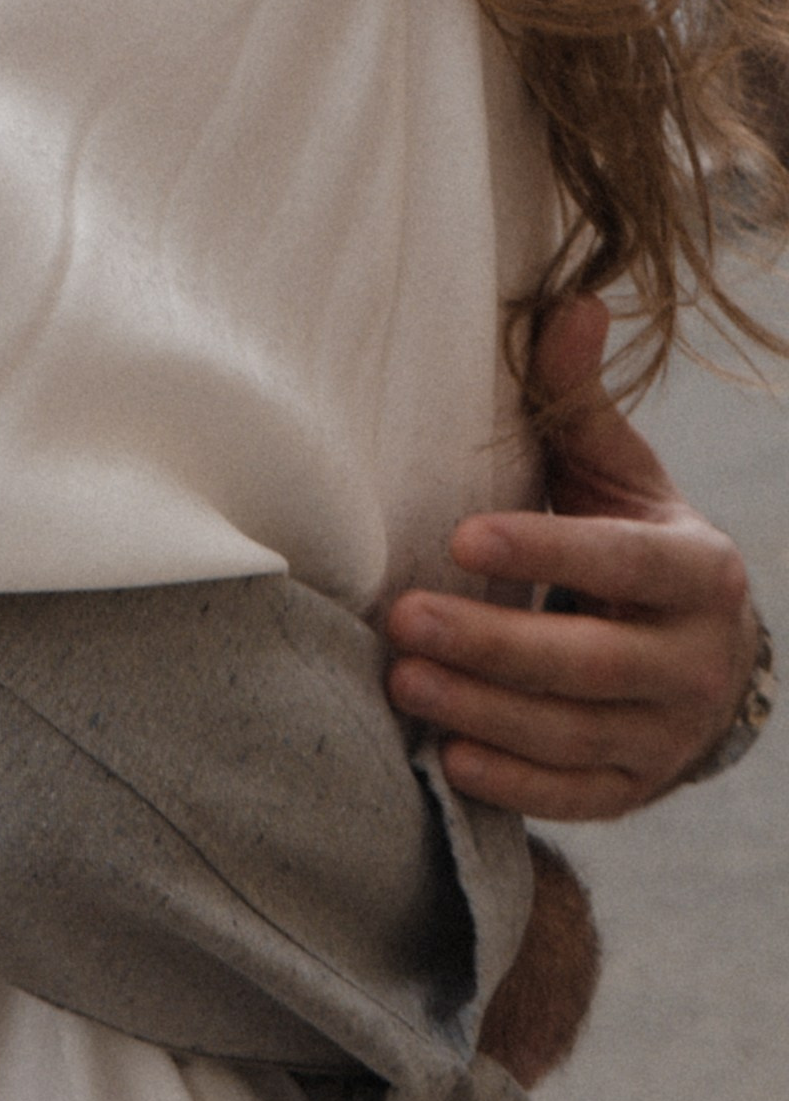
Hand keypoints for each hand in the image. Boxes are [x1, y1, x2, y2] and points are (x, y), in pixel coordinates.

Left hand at [384, 294, 760, 820]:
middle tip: (402, 617)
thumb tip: (571, 303)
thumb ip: (580, 404)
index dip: (546, 553)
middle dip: (493, 644)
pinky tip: (448, 757)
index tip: (461, 537)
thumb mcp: (618, 477)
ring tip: (400, 680)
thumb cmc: (633, 548)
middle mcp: (695, 659)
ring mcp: (669, 734)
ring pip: (573, 733)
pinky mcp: (638, 790)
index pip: (620, 563)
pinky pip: (576, 797)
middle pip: (590, 662)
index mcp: (697, 571)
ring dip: (483, 710)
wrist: (700, 658)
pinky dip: (514, 783)